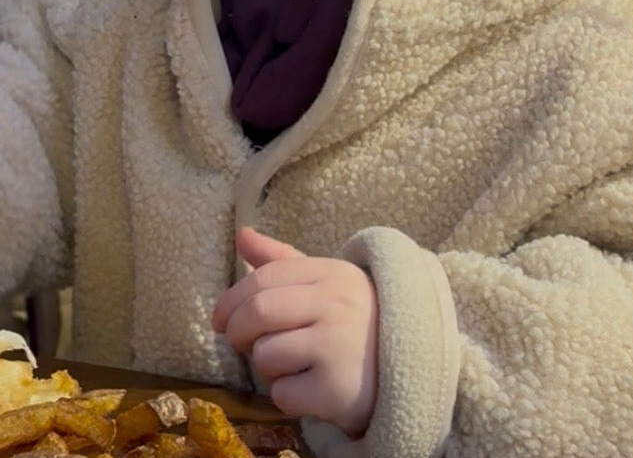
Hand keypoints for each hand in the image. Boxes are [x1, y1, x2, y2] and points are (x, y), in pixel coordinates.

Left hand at [213, 228, 378, 437]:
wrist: (414, 372)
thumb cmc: (356, 322)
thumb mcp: (326, 282)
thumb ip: (281, 260)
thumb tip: (241, 235)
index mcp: (331, 273)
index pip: (263, 278)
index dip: (230, 299)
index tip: (219, 319)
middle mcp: (335, 304)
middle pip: (257, 313)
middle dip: (238, 332)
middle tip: (242, 343)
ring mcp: (337, 347)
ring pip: (266, 356)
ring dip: (268, 367)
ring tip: (292, 365)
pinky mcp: (337, 390)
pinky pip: (283, 394)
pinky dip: (287, 397)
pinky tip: (309, 389)